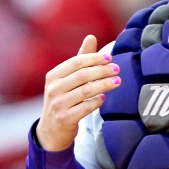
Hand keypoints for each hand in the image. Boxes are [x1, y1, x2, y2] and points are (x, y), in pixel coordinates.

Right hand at [36, 35, 120, 151]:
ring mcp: (58, 104)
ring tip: (117, 81)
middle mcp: (53, 89)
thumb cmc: (63, 100)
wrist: (51, 131)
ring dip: (104, 85)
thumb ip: (80, 60)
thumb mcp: (67, 80)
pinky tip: (103, 98)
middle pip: (82, 75)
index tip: (110, 58)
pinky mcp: (65, 119)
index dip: (94, 58)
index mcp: (53, 76)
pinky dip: (96, 102)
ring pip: (86, 91)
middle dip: (102, 71)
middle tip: (117, 69)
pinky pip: (85, 108)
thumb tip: (91, 37)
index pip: (76, 62)